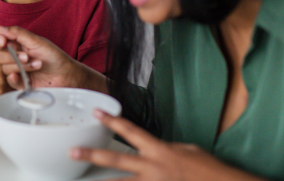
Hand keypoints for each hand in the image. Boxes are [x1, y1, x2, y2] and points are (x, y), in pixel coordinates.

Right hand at [0, 25, 83, 89]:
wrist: (66, 74)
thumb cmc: (53, 56)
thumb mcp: (36, 41)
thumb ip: (16, 33)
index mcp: (15, 42)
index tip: (2, 42)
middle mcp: (12, 55)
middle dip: (10, 55)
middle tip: (26, 56)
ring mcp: (15, 69)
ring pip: (4, 68)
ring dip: (21, 65)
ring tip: (37, 64)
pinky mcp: (19, 82)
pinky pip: (9, 81)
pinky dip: (13, 78)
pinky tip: (19, 76)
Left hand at [70, 110, 267, 180]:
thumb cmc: (209, 170)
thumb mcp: (187, 150)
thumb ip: (165, 149)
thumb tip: (154, 150)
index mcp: (159, 150)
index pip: (131, 131)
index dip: (113, 121)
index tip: (97, 113)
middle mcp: (153, 168)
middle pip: (116, 160)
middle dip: (93, 155)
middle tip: (73, 152)